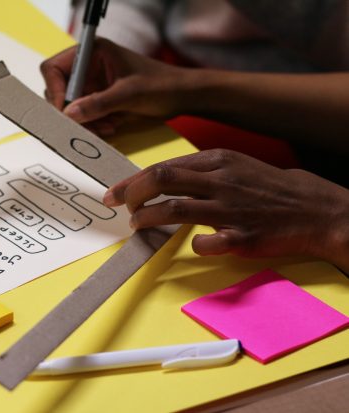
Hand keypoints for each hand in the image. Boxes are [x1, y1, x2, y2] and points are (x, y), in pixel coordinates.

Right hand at [40, 38, 189, 135]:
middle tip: (86, 125)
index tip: (65, 111)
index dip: (56, 90)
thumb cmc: (161, 85)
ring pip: (69, 108)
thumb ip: (98, 103)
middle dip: (71, 111)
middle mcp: (87, 67)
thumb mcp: (129, 94)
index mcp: (92, 52)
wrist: (181, 97)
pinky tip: (110, 127)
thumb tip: (68, 114)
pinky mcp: (97, 100)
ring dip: (83, 122)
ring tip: (105, 128)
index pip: (53, 68)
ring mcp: (91, 84)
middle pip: (58, 90)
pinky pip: (82, 116)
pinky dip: (92, 126)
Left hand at [103, 149, 348, 269]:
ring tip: (137, 225)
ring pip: (174, 209)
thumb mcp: (232, 166)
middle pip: (161, 181)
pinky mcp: (242, 236)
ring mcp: (230, 209)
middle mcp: (220, 180)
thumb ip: (196, 171)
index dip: (131, 182)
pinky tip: (193, 245)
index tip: (113, 193)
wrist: (311, 208)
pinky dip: (193, 245)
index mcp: (216, 160)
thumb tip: (156, 180)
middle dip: (132, 195)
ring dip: (148, 219)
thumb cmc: (263, 187)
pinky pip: (205, 242)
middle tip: (121, 209)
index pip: (162, 167)